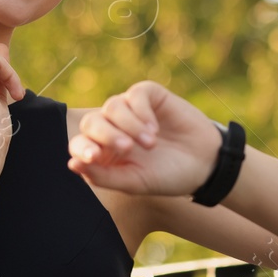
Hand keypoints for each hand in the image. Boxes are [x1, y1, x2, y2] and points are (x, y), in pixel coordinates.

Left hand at [68, 81, 227, 196]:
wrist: (205, 164)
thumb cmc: (168, 176)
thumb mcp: (135, 182)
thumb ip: (103, 176)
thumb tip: (72, 165)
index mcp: (105, 152)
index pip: (80, 144)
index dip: (82, 148)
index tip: (93, 157)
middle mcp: (113, 128)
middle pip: (91, 122)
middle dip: (106, 135)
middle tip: (127, 149)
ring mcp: (130, 110)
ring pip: (112, 106)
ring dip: (129, 125)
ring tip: (150, 143)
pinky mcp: (149, 96)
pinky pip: (134, 95)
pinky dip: (141, 111)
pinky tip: (154, 129)